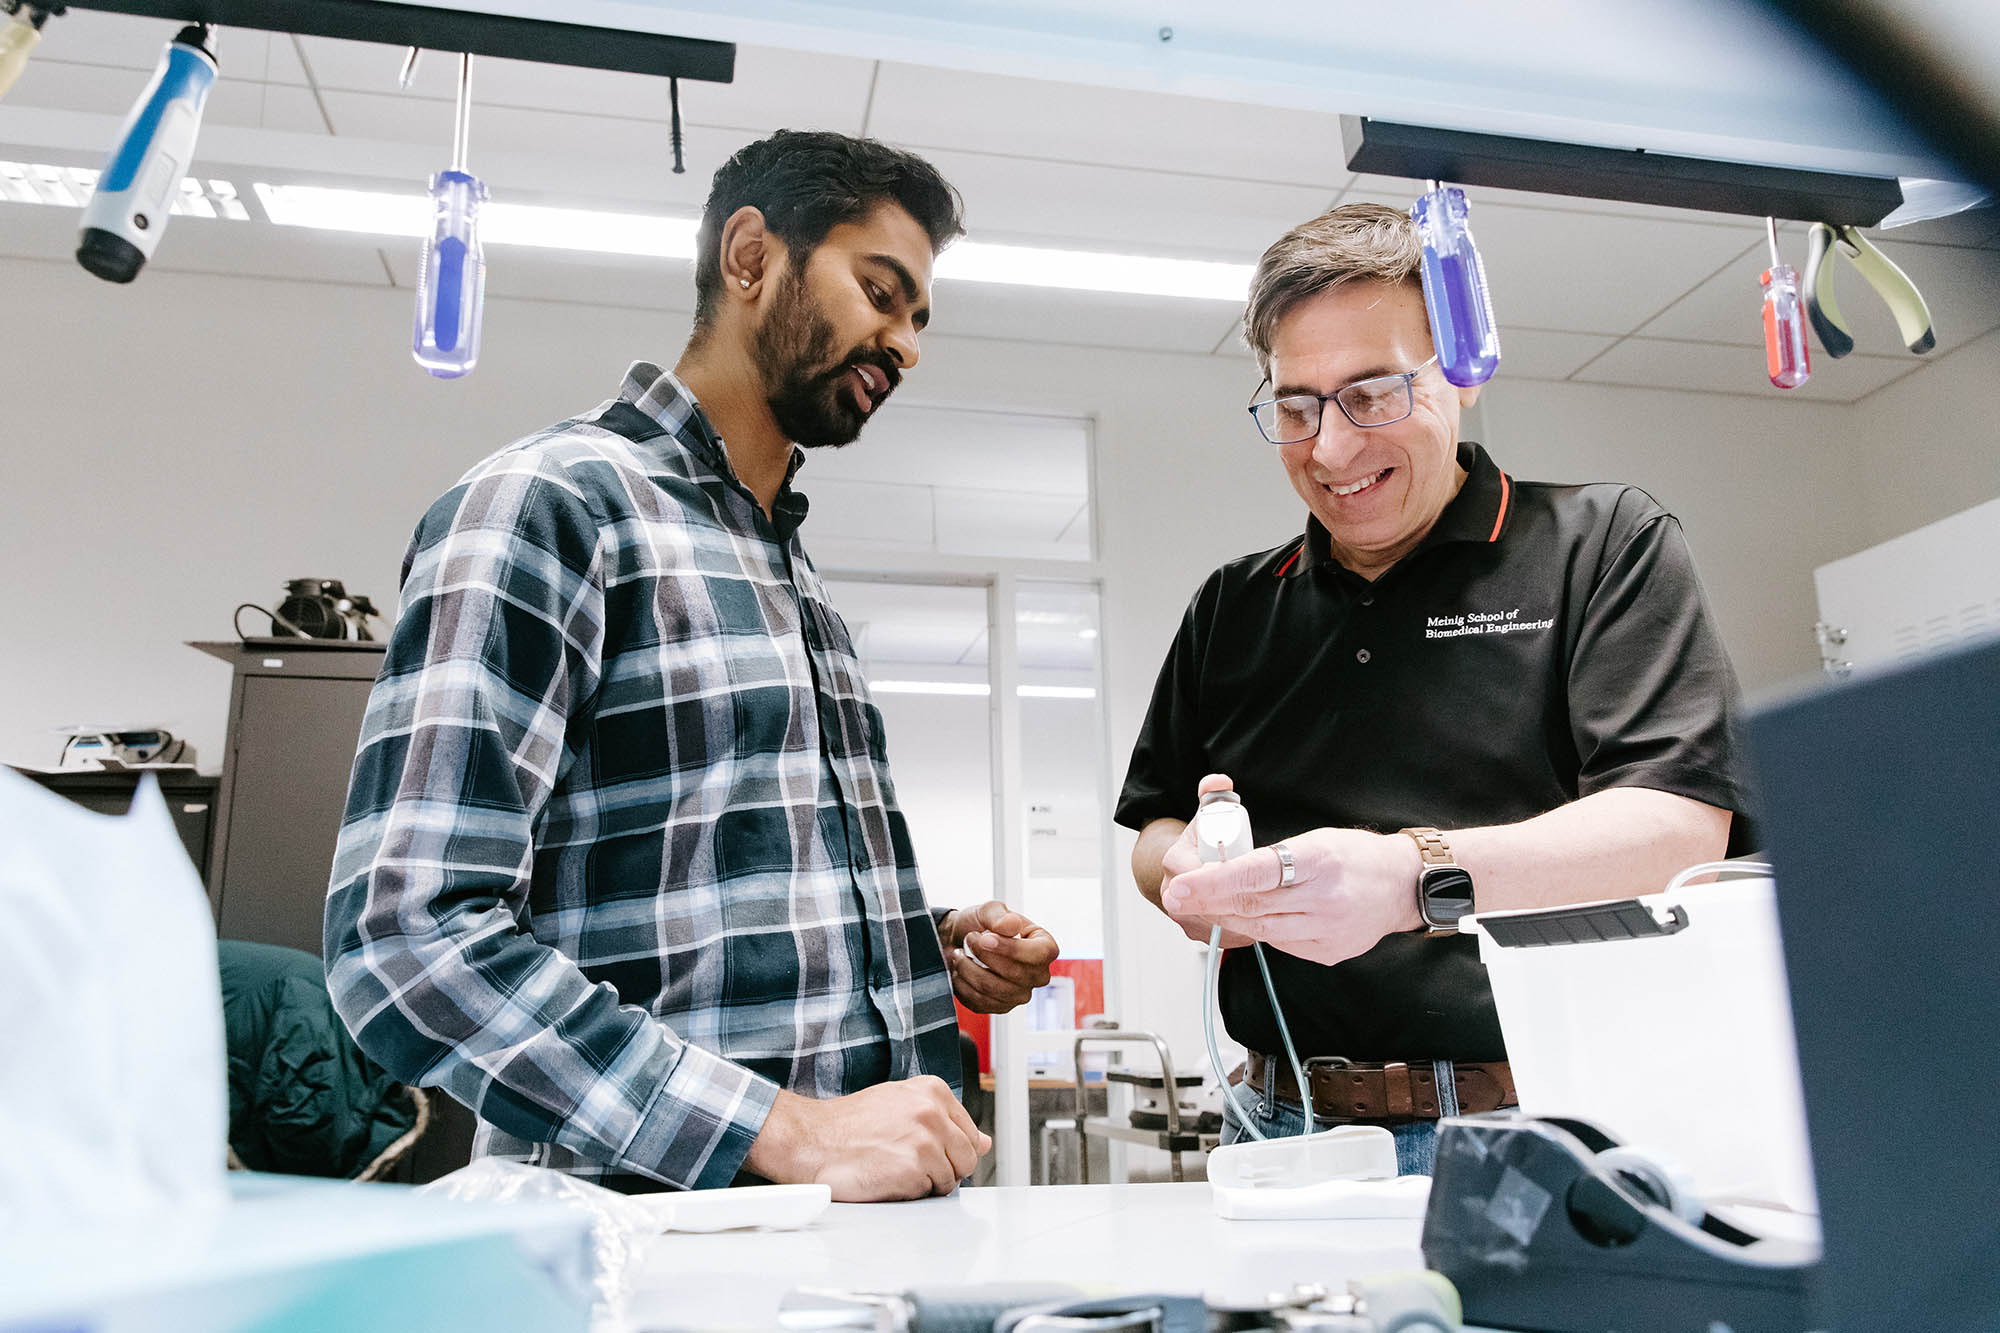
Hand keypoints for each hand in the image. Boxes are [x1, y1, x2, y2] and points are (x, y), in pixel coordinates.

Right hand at [745, 1077, 990, 1200]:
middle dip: (945, 1169)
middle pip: (968, 1158)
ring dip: (926, 1183)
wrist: (812, 1140)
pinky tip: (886, 1177)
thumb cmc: (850, 1125)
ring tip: (893, 1168)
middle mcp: (933, 1112)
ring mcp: (925, 1141)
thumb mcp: (900, 1105)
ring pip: (951, 1180)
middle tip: (909, 1165)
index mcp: (933, 1091)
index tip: (928, 1152)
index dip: (950, 1150)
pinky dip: (910, 1193)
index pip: (970, 1133)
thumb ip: (945, 1119)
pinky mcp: (914, 1169)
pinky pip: (928, 1193)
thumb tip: (985, 1142)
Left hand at [941, 900, 1058, 1013]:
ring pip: (994, 989)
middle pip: (1015, 974)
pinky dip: (963, 985)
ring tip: (959, 954)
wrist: (959, 942)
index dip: (1011, 949)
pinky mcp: (1001, 1007)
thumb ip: (999, 915)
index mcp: (1045, 947)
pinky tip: (959, 971)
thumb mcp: (988, 910)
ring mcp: (1020, 994)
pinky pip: (980, 1002)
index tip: (984, 938)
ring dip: (969, 970)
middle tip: (968, 939)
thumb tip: (1011, 925)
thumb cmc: (980, 925)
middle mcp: (1038, 975)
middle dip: (984, 956)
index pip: (1039, 954)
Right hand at [1158, 774, 1253, 947]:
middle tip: (1269, 889)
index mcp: (1176, 863)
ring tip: (1270, 904)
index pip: (1197, 874)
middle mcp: (1174, 894)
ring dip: (1242, 915)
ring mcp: (1186, 916)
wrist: (1182, 868)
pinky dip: (1243, 927)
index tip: (1247, 868)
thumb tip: (1220, 781)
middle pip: (1211, 903)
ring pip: (1220, 922)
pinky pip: (1224, 934)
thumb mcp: (1207, 813)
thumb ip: (1214, 792)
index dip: (1223, 873)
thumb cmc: (1199, 841)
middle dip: (1239, 898)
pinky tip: (1262, 917)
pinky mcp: (1199, 931)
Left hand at [1159, 824, 1423, 966]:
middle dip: (1208, 902)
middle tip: (1176, 897)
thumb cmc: (1357, 856)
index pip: (1257, 873)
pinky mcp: (1328, 952)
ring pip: (1261, 929)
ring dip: (1226, 918)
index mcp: (1321, 860)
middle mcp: (1326, 899)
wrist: (1402, 886)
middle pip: (1253, 906)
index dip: (1214, 882)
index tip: (1182, 886)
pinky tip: (1243, 918)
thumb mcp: (1316, 840)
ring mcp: (1328, 931)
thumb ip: (1273, 859)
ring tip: (1199, 907)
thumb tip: (1223, 872)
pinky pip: (1280, 943)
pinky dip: (1257, 930)